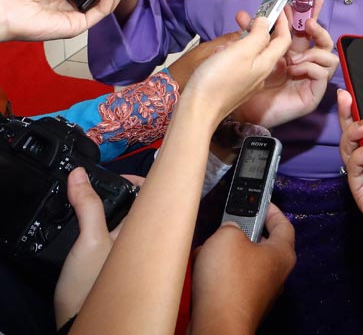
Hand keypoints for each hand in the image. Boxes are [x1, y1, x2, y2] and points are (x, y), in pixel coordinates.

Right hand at [53, 167, 142, 328]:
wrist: (77, 321)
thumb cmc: (91, 286)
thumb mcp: (89, 238)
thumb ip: (87, 205)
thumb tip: (79, 175)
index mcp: (145, 230)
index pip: (153, 196)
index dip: (141, 180)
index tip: (121, 174)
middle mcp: (141, 239)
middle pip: (138, 205)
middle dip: (121, 192)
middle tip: (103, 183)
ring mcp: (127, 250)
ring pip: (123, 218)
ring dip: (109, 206)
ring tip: (92, 198)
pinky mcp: (112, 259)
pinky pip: (111, 232)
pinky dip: (101, 222)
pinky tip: (87, 220)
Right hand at [179, 14, 291, 127]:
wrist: (198, 110)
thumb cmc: (219, 78)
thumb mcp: (242, 51)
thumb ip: (258, 36)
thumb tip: (266, 22)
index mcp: (266, 64)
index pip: (284, 40)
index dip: (283, 23)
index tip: (277, 8)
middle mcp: (261, 74)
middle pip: (268, 46)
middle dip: (260, 28)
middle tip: (244, 17)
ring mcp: (248, 82)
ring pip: (253, 54)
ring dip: (245, 39)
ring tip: (230, 33)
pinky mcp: (235, 87)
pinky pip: (241, 64)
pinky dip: (235, 52)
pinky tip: (221, 51)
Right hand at [190, 204, 294, 334]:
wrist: (216, 325)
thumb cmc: (229, 280)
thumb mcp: (228, 235)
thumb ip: (232, 226)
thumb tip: (230, 232)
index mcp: (282, 254)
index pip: (284, 225)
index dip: (272, 210)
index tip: (261, 202)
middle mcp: (275, 275)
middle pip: (261, 244)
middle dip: (241, 234)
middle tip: (227, 225)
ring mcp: (259, 293)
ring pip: (242, 263)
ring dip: (224, 255)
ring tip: (209, 251)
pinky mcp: (241, 306)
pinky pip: (230, 282)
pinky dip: (217, 275)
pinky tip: (202, 272)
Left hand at [233, 0, 338, 128]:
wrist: (238, 111)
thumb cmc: (240, 83)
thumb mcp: (245, 52)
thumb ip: (248, 33)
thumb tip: (245, 14)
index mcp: (289, 49)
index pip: (305, 27)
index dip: (310, 10)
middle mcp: (303, 61)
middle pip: (323, 39)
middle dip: (319, 27)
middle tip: (308, 23)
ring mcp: (309, 78)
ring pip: (329, 56)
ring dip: (313, 52)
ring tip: (293, 58)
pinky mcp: (312, 94)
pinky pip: (323, 74)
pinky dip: (311, 68)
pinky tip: (295, 70)